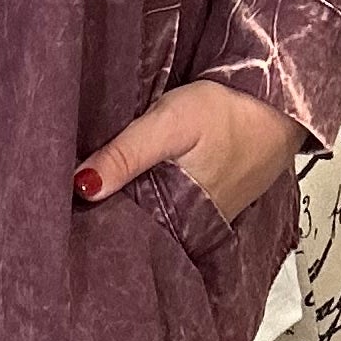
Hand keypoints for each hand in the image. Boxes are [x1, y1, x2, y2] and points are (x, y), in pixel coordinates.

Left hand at [75, 79, 301, 224]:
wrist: (280, 107)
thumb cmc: (227, 114)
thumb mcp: (169, 124)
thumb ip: (126, 154)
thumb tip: (80, 186)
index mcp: (175, 217)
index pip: (123, 233)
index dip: (91, 224)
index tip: (60, 213)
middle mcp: (189, 228)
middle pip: (137, 231)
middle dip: (106, 220)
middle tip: (67, 203)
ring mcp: (202, 219)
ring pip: (155, 222)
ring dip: (130, 210)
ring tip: (94, 195)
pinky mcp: (211, 205)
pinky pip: (174, 211)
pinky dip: (155, 202)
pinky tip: (135, 187)